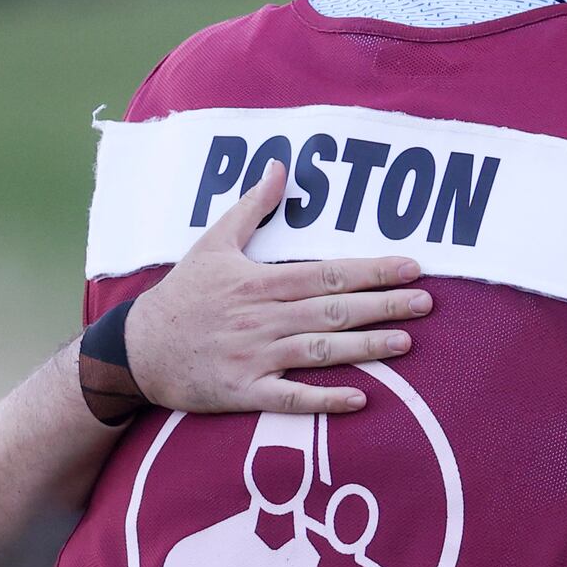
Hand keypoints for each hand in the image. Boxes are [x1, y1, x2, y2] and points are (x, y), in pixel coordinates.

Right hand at [126, 160, 432, 413]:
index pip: (329, 272)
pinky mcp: (245, 391)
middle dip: (383, 306)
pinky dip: (325, 399)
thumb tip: (280, 167)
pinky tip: (361, 397)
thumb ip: (253, 207)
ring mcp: (256, 357)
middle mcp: (264, 319)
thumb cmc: (182, 295)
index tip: (412, 268)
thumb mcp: (213, 242)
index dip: (372, 270)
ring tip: (406, 344)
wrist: (138, 351)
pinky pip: (291, 398)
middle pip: (334, 310)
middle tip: (427, 304)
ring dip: (365, 348)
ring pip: (321, 352)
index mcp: (261, 282)